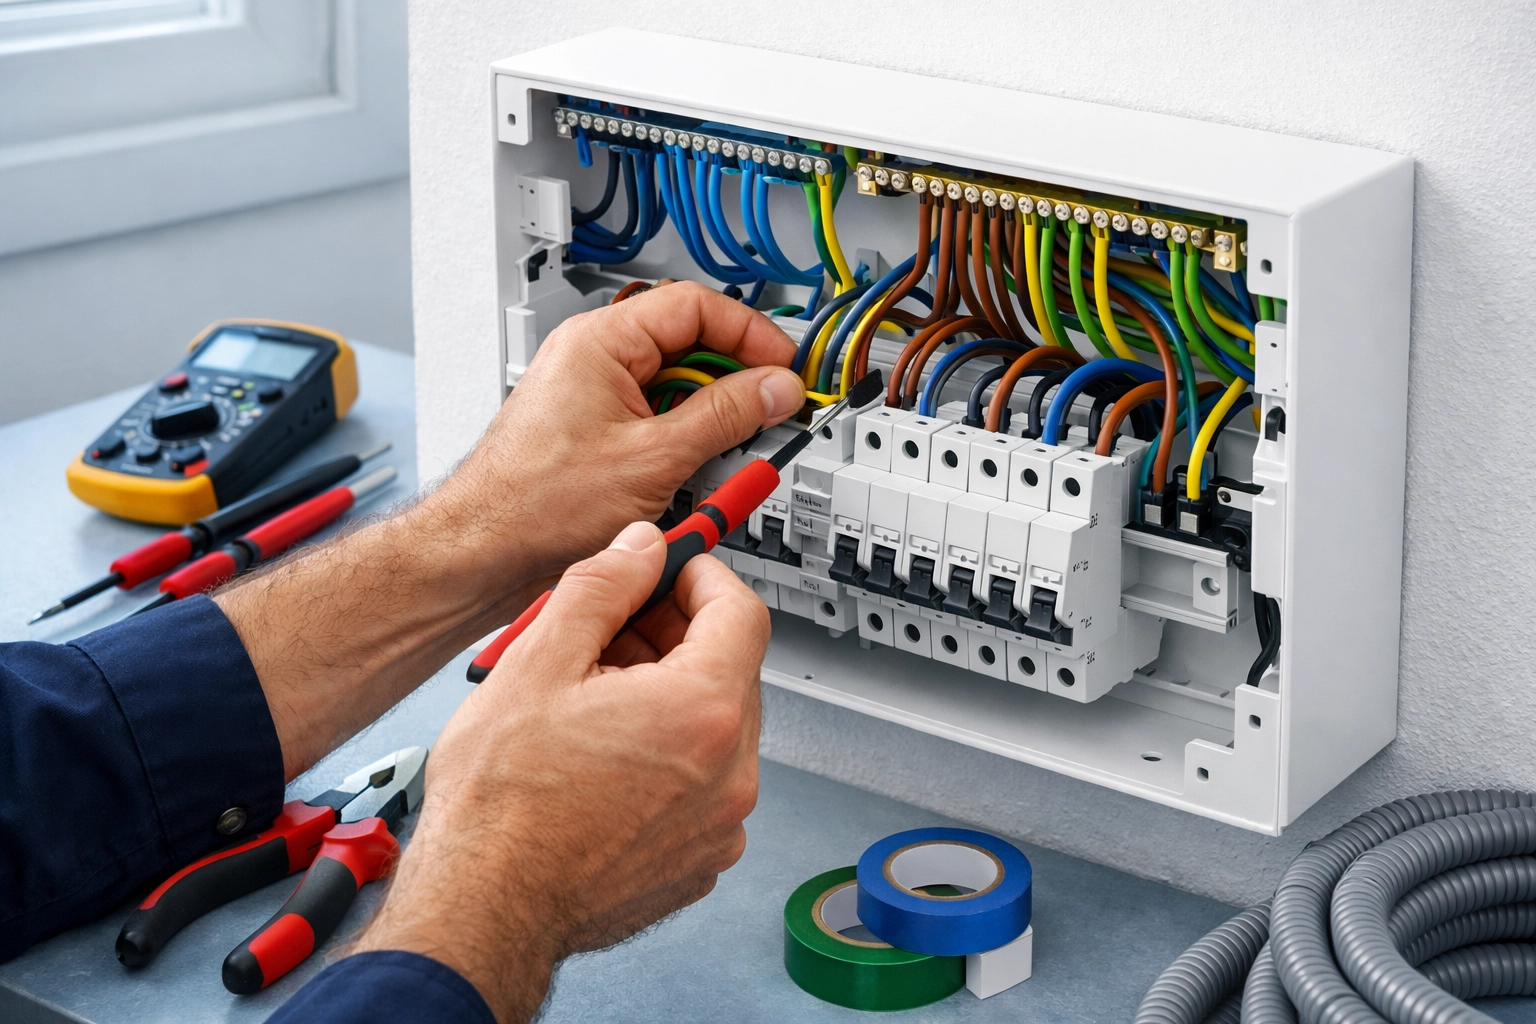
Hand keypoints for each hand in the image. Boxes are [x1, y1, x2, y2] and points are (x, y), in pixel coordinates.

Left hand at [217, 281, 798, 778]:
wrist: (482, 555)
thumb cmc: (534, 505)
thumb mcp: (655, 457)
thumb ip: (726, 416)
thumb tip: (775, 390)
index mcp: (600, 341)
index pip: (695, 307)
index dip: (750, 333)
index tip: (785, 366)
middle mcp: (592, 360)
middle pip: (688, 346)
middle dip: (734, 382)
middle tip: (770, 412)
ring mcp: (591, 397)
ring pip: (674, 390)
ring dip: (709, 420)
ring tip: (729, 455)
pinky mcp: (593, 435)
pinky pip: (654, 422)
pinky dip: (683, 445)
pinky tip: (693, 477)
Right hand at [351, 521, 766, 1021]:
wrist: (483, 907)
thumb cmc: (502, 804)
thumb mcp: (539, 660)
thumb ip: (602, 588)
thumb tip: (639, 549)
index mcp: (704, 711)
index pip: (741, 612)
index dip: (702, 578)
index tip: (671, 570)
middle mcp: (731, 772)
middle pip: (730, 672)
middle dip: (676, 640)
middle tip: (614, 634)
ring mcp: (720, 826)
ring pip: (714, 732)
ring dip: (669, 702)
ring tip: (594, 702)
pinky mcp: (699, 862)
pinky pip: (702, 788)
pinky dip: (668, 762)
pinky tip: (606, 760)